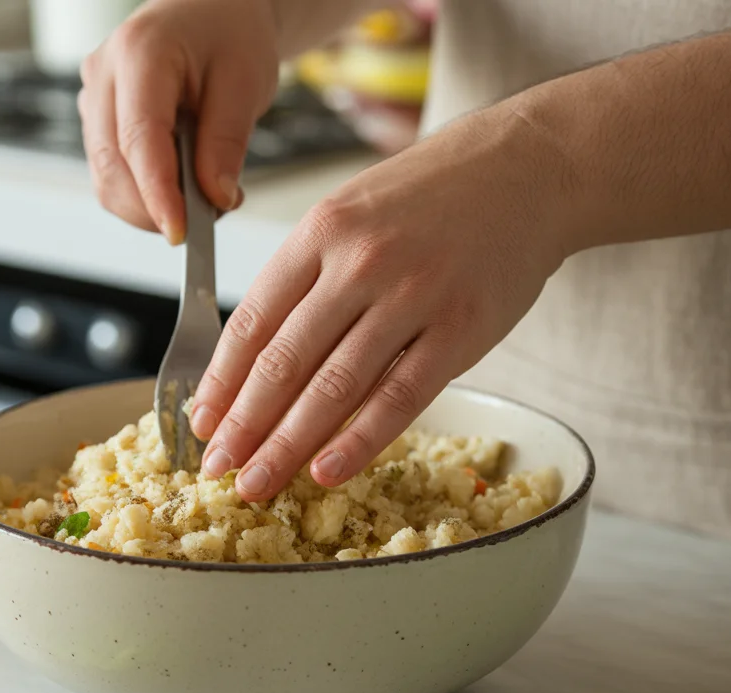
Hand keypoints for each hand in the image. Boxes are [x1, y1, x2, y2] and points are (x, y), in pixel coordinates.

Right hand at [77, 0, 279, 243]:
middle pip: (112, 167)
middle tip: (212, 215)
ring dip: (151, 205)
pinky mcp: (97, 120)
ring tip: (203, 193)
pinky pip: (111, 175)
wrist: (214, 14)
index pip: (139, 139)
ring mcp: (93, 98)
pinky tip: (180, 185)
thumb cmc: (230, 36)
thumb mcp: (245, 83)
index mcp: (140, 53)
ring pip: (106, 179)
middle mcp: (103, 74)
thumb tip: (215, 198)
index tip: (180, 232)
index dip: (157, 194)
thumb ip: (226, 142)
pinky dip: (145, 195)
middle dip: (156, 208)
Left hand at [188, 107, 576, 501]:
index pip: (254, 320)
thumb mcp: (352, 211)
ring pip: (334, 387)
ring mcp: (413, 296)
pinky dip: (358, 441)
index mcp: (322, 231)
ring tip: (257, 484)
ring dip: (287, 445)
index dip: (222, 380)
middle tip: (217, 470)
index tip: (202, 421)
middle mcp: (360, 263)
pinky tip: (325, 472)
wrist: (528, 169)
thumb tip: (258, 357)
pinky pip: (400, 397)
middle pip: (285, 361)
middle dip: (244, 425)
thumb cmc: (433, 195)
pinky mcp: (461, 330)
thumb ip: (307, 275)